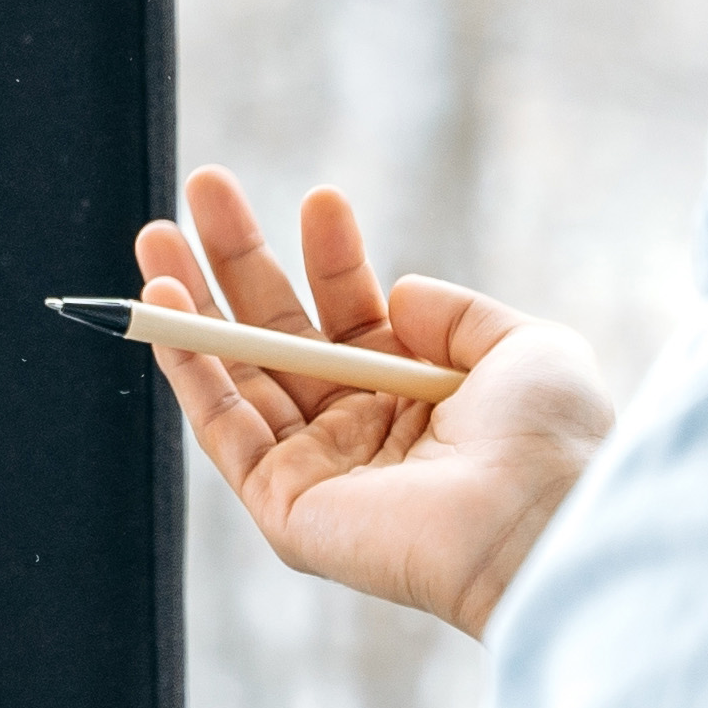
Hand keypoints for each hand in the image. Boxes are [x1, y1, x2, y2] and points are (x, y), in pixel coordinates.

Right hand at [138, 164, 613, 636]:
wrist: (539, 519)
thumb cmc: (551, 442)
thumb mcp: (524, 348)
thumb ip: (457, 312)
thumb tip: (396, 290)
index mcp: (416, 397)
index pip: (353, 314)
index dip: (331, 257)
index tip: (321, 199)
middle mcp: (362, 431)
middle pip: (279, 334)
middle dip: (237, 262)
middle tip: (204, 188)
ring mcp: (319, 469)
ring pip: (236, 375)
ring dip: (191, 305)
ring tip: (156, 237)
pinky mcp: (284, 504)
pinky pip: (223, 427)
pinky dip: (189, 367)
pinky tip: (166, 307)